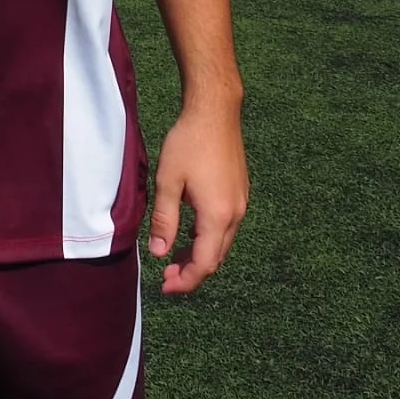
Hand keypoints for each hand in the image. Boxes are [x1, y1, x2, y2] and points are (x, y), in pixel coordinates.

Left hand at [149, 101, 247, 294]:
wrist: (215, 111)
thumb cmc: (189, 142)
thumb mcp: (168, 182)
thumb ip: (163, 220)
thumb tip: (159, 253)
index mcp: (218, 216)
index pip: (204, 264)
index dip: (185, 281)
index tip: (165, 287)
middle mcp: (235, 214)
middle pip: (216, 257)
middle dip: (192, 271)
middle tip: (165, 275)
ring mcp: (241, 202)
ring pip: (222, 243)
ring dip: (200, 254)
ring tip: (174, 256)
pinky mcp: (240, 192)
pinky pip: (226, 226)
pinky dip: (208, 237)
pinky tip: (190, 232)